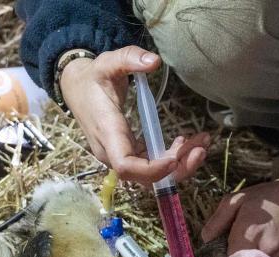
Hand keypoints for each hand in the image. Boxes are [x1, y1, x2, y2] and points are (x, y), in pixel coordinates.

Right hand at [60, 46, 208, 183]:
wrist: (77, 89)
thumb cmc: (92, 78)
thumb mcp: (107, 62)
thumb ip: (129, 58)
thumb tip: (154, 60)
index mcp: (107, 132)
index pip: (125, 165)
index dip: (151, 169)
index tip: (174, 159)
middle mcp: (112, 151)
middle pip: (144, 177)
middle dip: (176, 170)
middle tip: (201, 150)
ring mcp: (120, 155)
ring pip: (151, 175)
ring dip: (180, 165)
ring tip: (201, 144)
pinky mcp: (128, 154)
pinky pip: (151, 165)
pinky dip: (172, 158)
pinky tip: (185, 142)